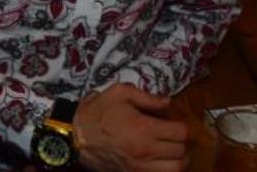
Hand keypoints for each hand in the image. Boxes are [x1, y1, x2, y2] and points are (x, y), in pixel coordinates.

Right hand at [72, 84, 188, 171]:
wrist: (75, 135)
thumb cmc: (97, 112)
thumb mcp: (119, 93)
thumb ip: (146, 97)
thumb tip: (168, 102)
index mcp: (145, 128)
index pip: (181, 132)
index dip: (182, 127)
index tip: (175, 124)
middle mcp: (146, 151)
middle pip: (181, 151)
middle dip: (180, 143)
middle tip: (172, 136)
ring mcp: (140, 168)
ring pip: (175, 169)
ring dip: (177, 160)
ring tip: (171, 153)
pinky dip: (164, 170)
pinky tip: (159, 163)